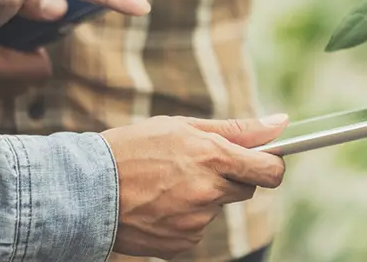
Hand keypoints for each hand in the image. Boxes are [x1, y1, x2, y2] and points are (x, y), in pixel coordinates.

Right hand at [104, 115, 288, 257]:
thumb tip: (280, 123)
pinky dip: (184, 217)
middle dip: (230, 177)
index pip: (269, 171)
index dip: (272, 165)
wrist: (87, 190)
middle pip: (245, 189)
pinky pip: (196, 228)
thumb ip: (237, 129)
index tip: (265, 160)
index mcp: (213, 157)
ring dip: (202, 196)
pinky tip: (159, 203)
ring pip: (216, 207)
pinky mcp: (181, 244)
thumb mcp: (183, 126)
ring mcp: (195, 222)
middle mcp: (209, 192)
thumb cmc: (134, 148)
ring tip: (166, 183)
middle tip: (198, 165)